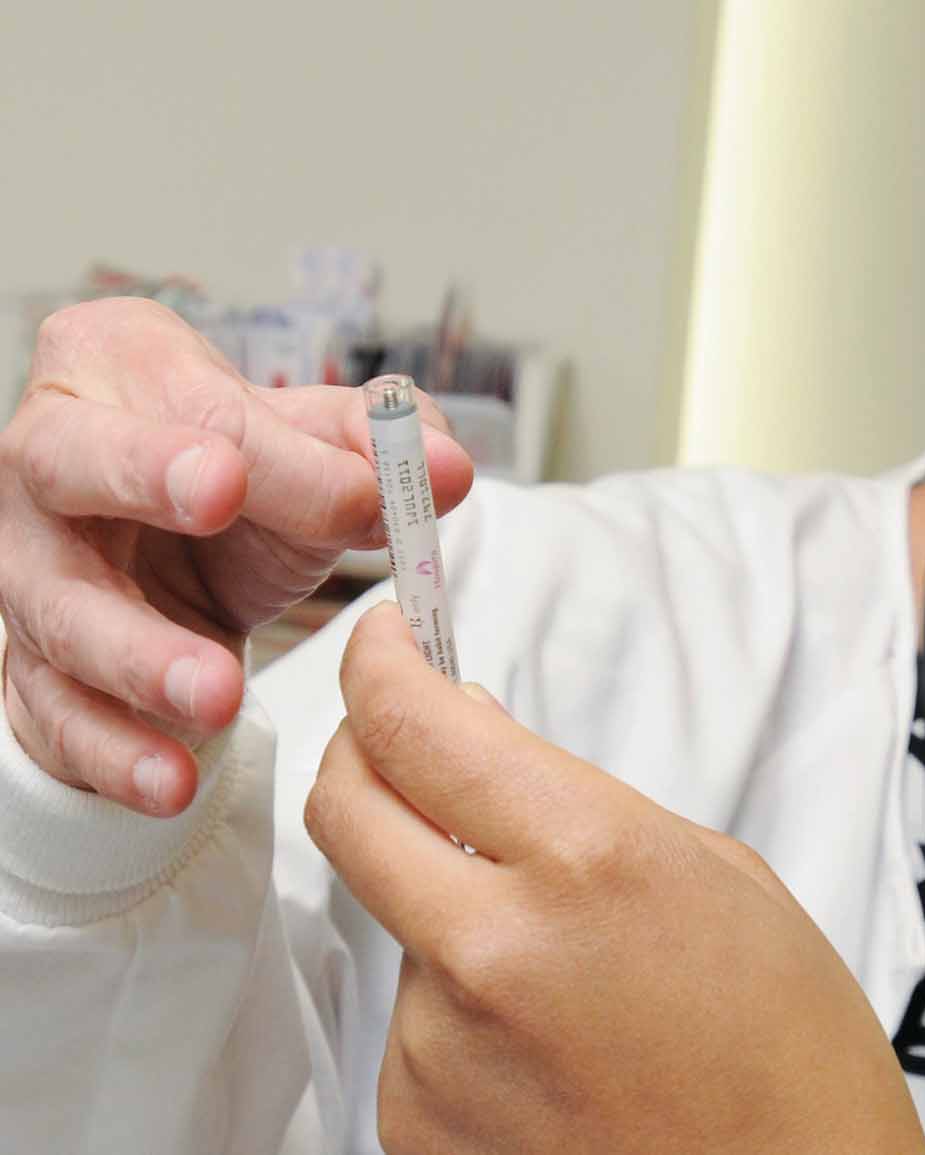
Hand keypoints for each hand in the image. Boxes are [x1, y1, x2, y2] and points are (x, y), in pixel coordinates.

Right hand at [0, 297, 472, 814]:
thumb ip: (379, 449)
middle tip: (221, 499)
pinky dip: (114, 754)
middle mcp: (43, 463)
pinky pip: (56, 717)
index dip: (267, 443)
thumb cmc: (234, 477)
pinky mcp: (34, 669)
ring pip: (59, 611)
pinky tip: (172, 780)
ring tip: (217, 695)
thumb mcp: (312, 449)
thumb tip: (446, 466)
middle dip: (142, 476)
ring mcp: (26, 572)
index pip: (190, 398)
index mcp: (114, 372)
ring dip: (138, 659)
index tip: (347, 485)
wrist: (168, 549)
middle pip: (64, 461)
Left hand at [305, 603, 924, 1154]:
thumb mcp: (721, 878)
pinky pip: (412, 1024)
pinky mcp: (417, 1124)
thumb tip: (476, 752)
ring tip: (568, 968)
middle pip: (347, 808)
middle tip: (407, 743)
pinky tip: (553, 1042)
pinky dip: (462, 1010)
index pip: (417, 726)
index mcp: (589, 861)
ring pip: (395, 922)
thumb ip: (582, 806)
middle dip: (365, 754)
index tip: (387, 638)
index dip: (384, 662)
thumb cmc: (791, 1056)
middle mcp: (494, 949)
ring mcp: (442, 1047)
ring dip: (448, 908)